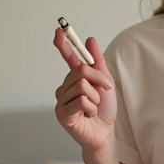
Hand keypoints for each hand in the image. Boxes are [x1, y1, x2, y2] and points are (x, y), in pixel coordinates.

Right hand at [52, 28, 116, 151]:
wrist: (105, 132)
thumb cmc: (103, 109)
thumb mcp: (105, 82)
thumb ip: (96, 62)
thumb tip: (89, 40)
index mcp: (74, 79)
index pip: (68, 58)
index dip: (63, 44)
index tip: (58, 31)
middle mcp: (64, 88)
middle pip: (81, 71)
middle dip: (98, 81)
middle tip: (103, 93)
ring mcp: (61, 101)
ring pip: (82, 86)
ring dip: (95, 98)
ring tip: (93, 108)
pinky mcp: (62, 114)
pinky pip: (81, 100)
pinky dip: (91, 107)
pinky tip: (88, 115)